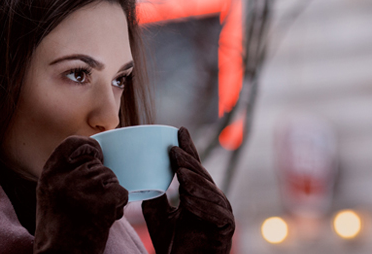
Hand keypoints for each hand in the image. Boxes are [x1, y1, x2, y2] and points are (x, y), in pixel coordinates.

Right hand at [34, 136, 127, 253]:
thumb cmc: (57, 228)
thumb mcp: (50, 193)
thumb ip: (65, 173)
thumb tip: (93, 156)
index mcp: (50, 173)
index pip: (74, 142)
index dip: (89, 147)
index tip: (96, 154)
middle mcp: (67, 177)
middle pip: (98, 165)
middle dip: (100, 182)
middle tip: (88, 203)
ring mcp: (86, 188)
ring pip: (111, 179)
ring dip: (109, 195)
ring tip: (93, 213)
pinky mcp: (104, 200)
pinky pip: (121, 193)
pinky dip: (117, 206)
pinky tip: (103, 219)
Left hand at [142, 127, 234, 253]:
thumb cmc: (172, 245)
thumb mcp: (158, 216)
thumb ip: (155, 196)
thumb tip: (144, 174)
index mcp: (198, 195)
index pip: (193, 167)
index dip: (188, 149)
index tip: (179, 130)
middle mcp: (212, 201)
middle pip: (202, 176)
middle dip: (188, 162)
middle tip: (174, 150)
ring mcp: (222, 214)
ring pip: (211, 192)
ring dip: (196, 182)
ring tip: (180, 174)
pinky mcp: (227, 229)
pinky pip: (219, 214)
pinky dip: (204, 206)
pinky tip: (189, 199)